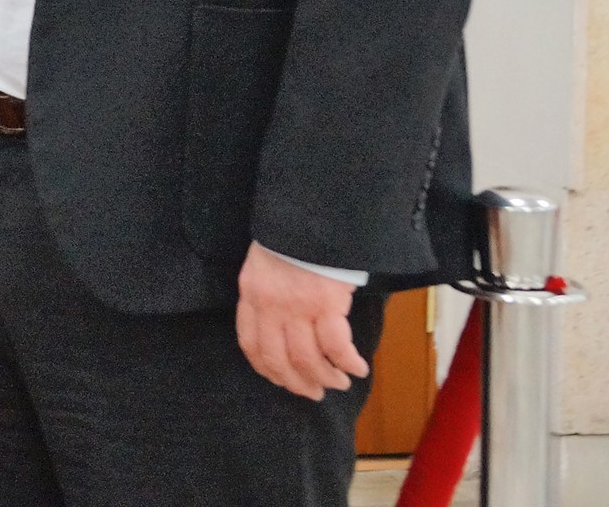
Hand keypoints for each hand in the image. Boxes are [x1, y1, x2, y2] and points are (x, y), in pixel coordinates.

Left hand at [236, 241, 368, 399]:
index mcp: (251, 294)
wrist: (311, 215)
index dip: (267, 369)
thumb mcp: (264, 265)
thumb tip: (280, 327)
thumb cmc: (290, 238)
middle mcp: (269, 305)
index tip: (282, 381)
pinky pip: (336, 347)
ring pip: (308, 359)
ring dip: (325, 378)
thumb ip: (266, 295)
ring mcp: (297, 307)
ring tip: (338, 383)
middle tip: (314, 393)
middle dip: (297, 383)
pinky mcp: (326, 305)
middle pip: (279, 359)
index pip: (251, 344)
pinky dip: (348, 364)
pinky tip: (357, 368)